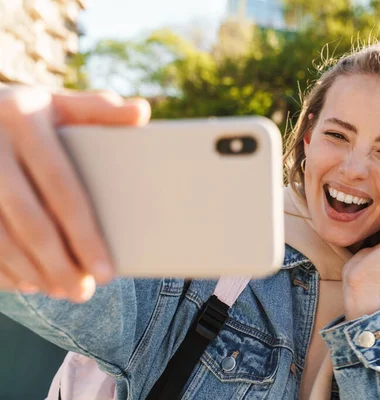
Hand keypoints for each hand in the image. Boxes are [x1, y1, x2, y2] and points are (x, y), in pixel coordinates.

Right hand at [0, 86, 150, 301]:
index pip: (63, 190)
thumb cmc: (22, 112)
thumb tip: (141, 111)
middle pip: (30, 222)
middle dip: (60, 265)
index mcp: (24, 121)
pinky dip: (2, 268)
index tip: (106, 272)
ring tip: (62, 291)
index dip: (85, 236)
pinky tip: (26, 282)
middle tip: (84, 292)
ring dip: (31, 272)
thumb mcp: (55, 103)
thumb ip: (96, 109)